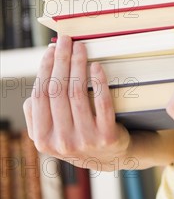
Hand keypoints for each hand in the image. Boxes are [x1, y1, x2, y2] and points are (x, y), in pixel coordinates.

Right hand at [23, 36, 133, 170]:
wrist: (112, 157)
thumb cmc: (78, 136)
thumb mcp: (53, 134)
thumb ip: (40, 116)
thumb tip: (35, 89)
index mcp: (43, 139)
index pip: (39, 96)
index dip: (44, 69)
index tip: (50, 50)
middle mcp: (61, 142)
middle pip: (57, 90)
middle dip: (61, 60)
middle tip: (65, 41)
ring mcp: (85, 140)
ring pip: (77, 92)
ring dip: (78, 64)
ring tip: (81, 47)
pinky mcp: (107, 136)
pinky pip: (102, 103)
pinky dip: (99, 81)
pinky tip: (96, 66)